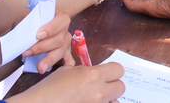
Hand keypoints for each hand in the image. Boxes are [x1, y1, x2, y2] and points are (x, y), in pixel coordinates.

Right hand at [10, 63, 125, 102]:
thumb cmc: (48, 89)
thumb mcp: (66, 71)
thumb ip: (84, 71)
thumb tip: (93, 72)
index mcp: (93, 75)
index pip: (118, 69)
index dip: (113, 71)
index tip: (107, 74)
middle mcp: (98, 91)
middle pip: (121, 87)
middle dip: (113, 86)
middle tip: (102, 87)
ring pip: (115, 102)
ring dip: (108, 99)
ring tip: (95, 98)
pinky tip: (89, 102)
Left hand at [21, 11, 73, 74]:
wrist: (42, 25)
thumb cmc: (36, 20)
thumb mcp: (32, 16)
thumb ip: (28, 20)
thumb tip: (20, 30)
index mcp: (60, 18)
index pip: (61, 21)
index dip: (51, 28)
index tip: (38, 35)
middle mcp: (65, 31)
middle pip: (60, 39)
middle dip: (42, 47)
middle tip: (27, 53)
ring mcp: (67, 43)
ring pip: (62, 51)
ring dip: (49, 60)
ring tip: (39, 68)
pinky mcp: (66, 53)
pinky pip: (69, 61)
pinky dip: (65, 66)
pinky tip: (59, 71)